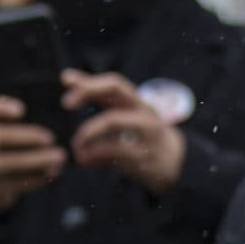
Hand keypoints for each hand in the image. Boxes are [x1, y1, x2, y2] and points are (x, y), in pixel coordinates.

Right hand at [0, 95, 66, 216]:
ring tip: (59, 158)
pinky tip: (51, 173)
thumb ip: (18, 124)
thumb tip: (51, 120)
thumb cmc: (1, 147)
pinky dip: (35, 178)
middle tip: (51, 138)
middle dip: (27, 137)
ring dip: (35, 160)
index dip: (0, 108)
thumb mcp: (1, 131)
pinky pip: (12, 183)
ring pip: (6, 163)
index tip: (22, 110)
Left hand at [64, 70, 186, 196]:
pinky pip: (112, 150)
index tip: (65, 79)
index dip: (89, 80)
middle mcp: (143, 112)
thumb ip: (100, 99)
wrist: (179, 165)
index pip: (114, 82)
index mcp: (137, 103)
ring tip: (76, 147)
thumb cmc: (145, 137)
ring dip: (87, 132)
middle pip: (115, 90)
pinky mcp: (144, 156)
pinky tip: (85, 161)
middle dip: (88, 91)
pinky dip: (93, 155)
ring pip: (111, 120)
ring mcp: (145, 133)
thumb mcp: (126, 115)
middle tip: (66, 103)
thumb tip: (67, 78)